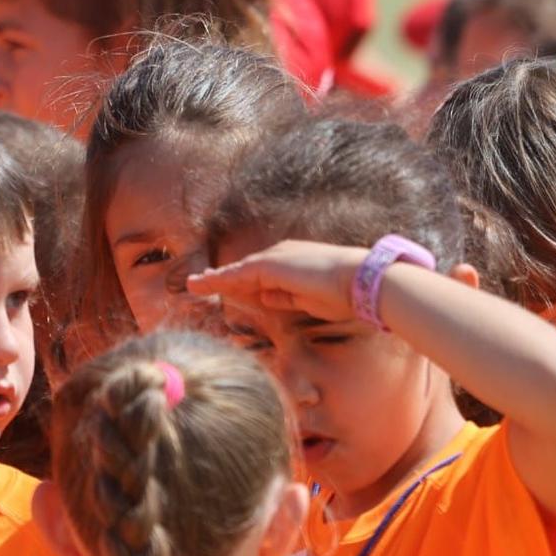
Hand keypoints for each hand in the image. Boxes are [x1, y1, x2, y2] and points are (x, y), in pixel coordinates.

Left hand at [185, 239, 364, 322]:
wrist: (361, 280)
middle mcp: (283, 255)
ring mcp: (276, 258)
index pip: (265, 274)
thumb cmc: (347, 294)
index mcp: (296, 263)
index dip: (245, 282)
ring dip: (216, 278)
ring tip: (194, 284)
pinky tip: (201, 285)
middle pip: (248, 270)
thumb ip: (287, 297)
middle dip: (226, 277)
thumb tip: (265, 297)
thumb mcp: (312, 300)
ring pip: (239, 271)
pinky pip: (236, 274)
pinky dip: (218, 279)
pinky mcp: (268, 265)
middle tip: (202, 282)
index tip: (232, 289)